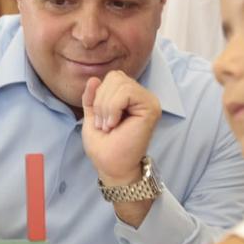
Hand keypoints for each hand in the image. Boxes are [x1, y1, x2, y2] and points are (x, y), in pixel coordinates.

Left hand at [81, 71, 161, 185]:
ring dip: (106, 106)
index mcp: (130, 97)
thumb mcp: (92, 117)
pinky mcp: (151, 107)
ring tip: (109, 125)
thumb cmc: (104, 147)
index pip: (113, 78)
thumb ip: (92, 98)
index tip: (100, 121)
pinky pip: (126, 92)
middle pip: (115, 77)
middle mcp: (142, 96)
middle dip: (101, 101)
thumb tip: (93, 78)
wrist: (112, 166)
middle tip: (104, 124)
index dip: (99, 95)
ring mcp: (149, 101)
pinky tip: (115, 124)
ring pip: (120, 83)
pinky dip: (114, 107)